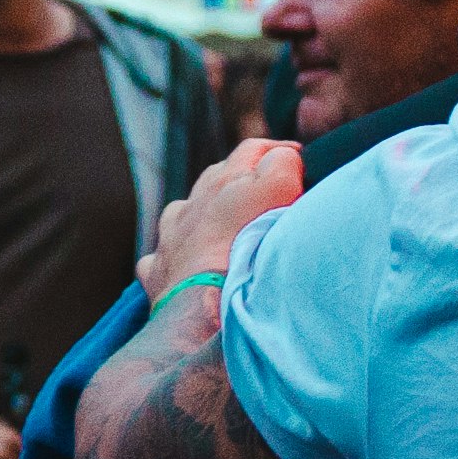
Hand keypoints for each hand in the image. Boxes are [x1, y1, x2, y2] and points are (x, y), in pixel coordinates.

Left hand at [146, 135, 303, 298]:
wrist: (204, 308)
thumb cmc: (245, 252)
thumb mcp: (277, 194)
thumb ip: (281, 165)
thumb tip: (283, 157)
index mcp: (222, 182)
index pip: (252, 150)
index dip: (279, 151)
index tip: (298, 159)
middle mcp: (190, 205)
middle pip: (217, 178)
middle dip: (241, 181)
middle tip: (268, 196)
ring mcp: (170, 239)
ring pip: (184, 213)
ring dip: (203, 215)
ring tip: (225, 231)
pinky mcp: (159, 272)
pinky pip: (163, 255)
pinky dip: (177, 256)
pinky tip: (189, 268)